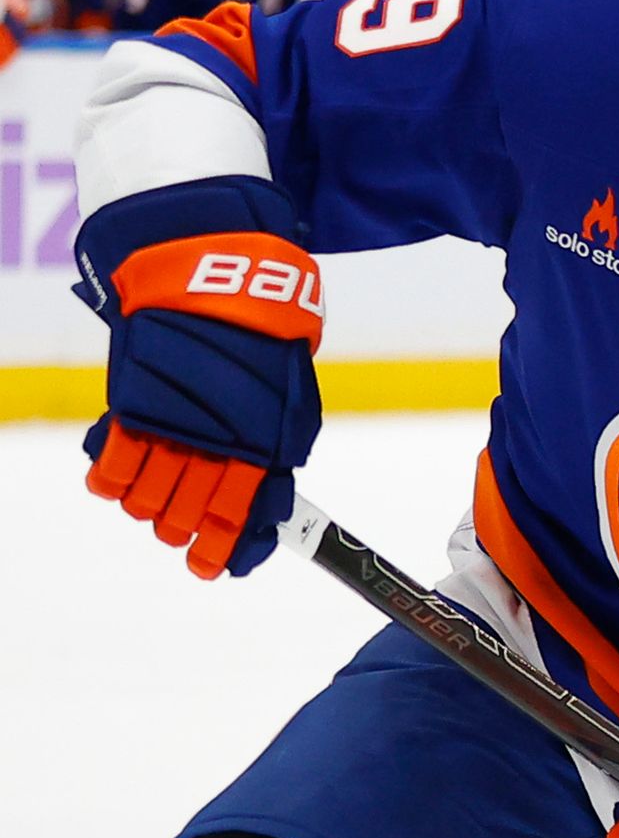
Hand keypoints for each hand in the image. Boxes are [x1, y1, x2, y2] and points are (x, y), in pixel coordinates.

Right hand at [72, 175, 328, 579]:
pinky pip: (113, 456)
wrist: (213, 269)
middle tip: (178, 535)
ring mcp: (172, 421)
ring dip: (148, 506)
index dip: (223, 545)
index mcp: (265, 439)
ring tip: (151, 509)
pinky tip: (112, 485)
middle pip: (189, 508)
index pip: (241, 510)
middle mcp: (217, 437)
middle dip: (182, 529)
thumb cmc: (260, 331)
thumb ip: (277, 447)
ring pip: (149, 491)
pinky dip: (110, 476)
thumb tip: (270, 503)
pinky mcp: (132, 399)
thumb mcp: (289, 394)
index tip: (210, 568)